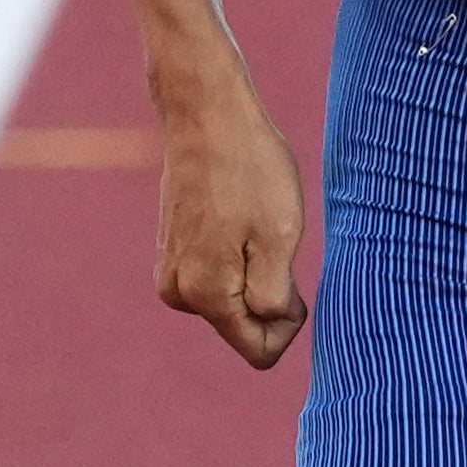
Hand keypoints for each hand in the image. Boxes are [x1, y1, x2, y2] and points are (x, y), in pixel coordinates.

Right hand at [153, 62, 305, 367]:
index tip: (294, 275)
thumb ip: (272, 297)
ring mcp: (172, 271)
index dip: (290, 323)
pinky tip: (239, 215)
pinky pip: (219, 277)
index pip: (260, 352)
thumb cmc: (251, 170)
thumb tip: (266, 323)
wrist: (207, 114)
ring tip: (255, 222)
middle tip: (275, 238)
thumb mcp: (279, 236)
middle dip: (272, 295)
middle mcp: (179, 293)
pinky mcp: (174, 251)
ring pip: (234, 301)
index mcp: (206, 296)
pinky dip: (240, 256)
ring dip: (256, 272)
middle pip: (246, 327)